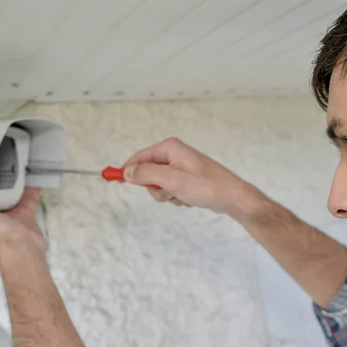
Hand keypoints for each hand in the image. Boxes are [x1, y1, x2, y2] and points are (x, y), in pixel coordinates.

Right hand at [122, 137, 253, 214]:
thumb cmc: (206, 187)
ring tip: (183, 195)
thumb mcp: (173, 181)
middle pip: (147, 172)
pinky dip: (176, 197)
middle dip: (155, 187)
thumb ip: (147, 174)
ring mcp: (180, 166)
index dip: (128, 171)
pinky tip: (189, 198)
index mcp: (169, 148)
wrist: (232, 197)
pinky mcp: (185, 178)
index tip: (115, 180)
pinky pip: (170, 189)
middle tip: (169, 192)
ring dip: (167, 195)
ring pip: (158, 184)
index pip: (139, 157)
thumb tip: (127, 171)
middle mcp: (173, 154)